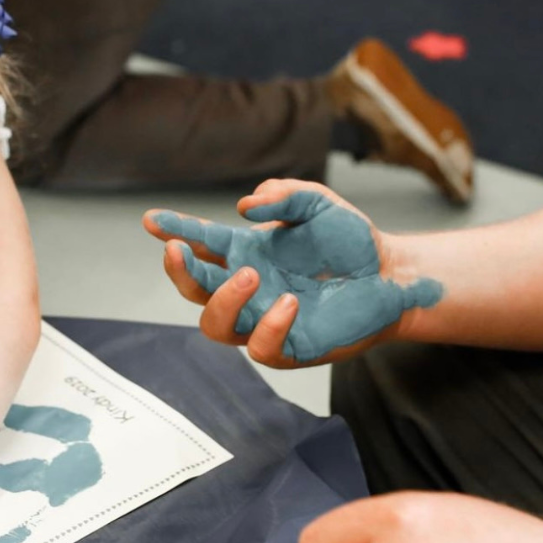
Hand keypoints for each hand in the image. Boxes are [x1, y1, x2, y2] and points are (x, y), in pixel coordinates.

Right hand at [144, 179, 440, 366]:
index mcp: (247, 252)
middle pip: (195, 288)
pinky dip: (270, 326)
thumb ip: (283, 194)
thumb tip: (245, 208)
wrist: (391, 276)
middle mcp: (249, 288)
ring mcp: (265, 319)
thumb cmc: (350, 241)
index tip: (151, 221)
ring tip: (250, 275)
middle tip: (180, 250)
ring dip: (223, 300)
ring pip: (215, 325)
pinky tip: (290, 301)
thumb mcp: (317, 202)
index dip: (174, 231)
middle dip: (179, 270)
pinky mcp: (292, 347)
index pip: (201, 244)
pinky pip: (262, 348)